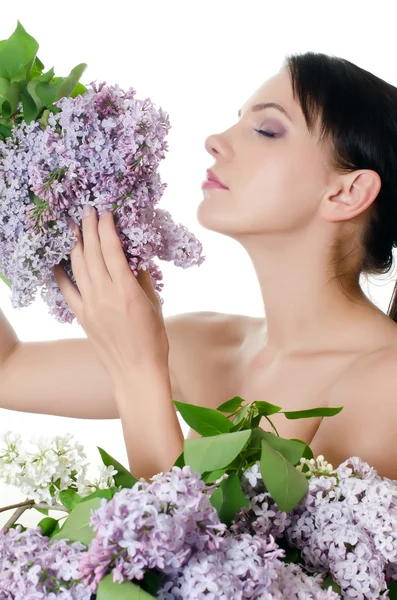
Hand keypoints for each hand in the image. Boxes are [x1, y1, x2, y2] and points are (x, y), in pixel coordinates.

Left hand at [53, 206, 169, 382]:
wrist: (136, 370)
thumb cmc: (153, 339)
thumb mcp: (154, 304)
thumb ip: (141, 278)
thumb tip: (133, 257)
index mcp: (127, 291)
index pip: (112, 250)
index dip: (107, 228)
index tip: (105, 213)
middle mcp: (105, 295)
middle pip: (93, 253)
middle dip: (90, 228)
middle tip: (88, 211)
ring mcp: (90, 306)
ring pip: (78, 267)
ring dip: (77, 244)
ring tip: (75, 228)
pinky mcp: (82, 316)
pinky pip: (67, 290)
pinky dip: (61, 273)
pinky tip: (57, 260)